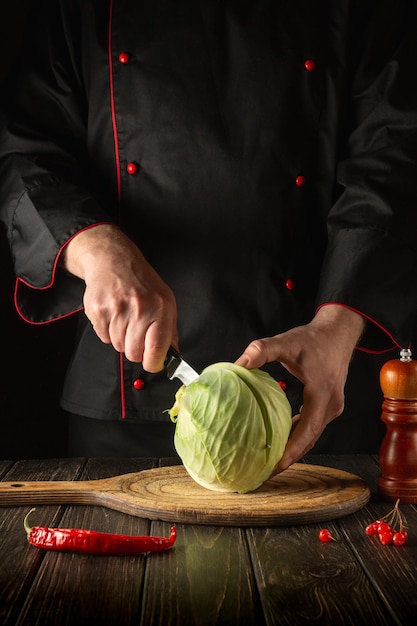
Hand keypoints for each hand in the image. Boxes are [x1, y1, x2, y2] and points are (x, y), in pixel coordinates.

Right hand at [60, 224, 177, 371]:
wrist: (114, 261)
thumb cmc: (142, 283)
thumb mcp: (165, 301)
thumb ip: (170, 331)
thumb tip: (173, 356)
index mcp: (160, 309)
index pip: (156, 349)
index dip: (154, 363)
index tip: (153, 363)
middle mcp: (139, 309)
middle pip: (134, 353)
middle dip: (136, 350)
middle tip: (136, 335)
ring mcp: (117, 310)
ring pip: (118, 346)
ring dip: (122, 339)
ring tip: (124, 318)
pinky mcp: (98, 310)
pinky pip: (104, 337)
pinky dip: (108, 332)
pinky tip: (113, 315)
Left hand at [235, 305, 364, 471]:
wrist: (338, 333)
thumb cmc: (314, 339)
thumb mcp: (287, 342)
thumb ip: (262, 351)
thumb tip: (238, 364)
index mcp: (322, 393)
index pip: (308, 430)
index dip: (293, 450)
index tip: (276, 466)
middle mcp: (331, 405)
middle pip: (310, 439)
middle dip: (289, 458)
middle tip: (265, 473)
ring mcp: (332, 407)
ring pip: (312, 435)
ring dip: (293, 449)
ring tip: (270, 463)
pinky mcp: (328, 405)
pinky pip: (312, 426)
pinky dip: (298, 436)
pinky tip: (281, 440)